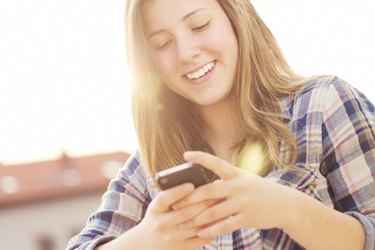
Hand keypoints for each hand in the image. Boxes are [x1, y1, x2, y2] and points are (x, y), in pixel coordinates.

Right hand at [132, 182, 215, 249]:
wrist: (146, 243)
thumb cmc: (157, 217)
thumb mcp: (157, 205)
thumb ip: (171, 195)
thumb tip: (195, 184)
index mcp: (155, 209)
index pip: (165, 198)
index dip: (178, 192)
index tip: (191, 185)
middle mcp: (162, 224)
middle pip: (186, 212)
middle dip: (205, 200)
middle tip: (219, 190)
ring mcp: (172, 238)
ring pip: (197, 225)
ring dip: (213, 214)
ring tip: (225, 203)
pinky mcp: (182, 248)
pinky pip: (201, 238)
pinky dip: (213, 228)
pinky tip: (222, 220)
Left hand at [172, 151, 294, 238]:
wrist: (285, 204)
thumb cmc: (258, 191)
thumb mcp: (244, 180)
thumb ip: (225, 184)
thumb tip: (201, 190)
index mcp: (236, 174)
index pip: (216, 162)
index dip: (200, 157)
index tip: (185, 154)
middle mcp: (239, 186)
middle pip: (209, 191)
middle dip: (189, 199)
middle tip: (173, 205)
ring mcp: (244, 202)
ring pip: (214, 211)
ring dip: (196, 219)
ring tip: (181, 223)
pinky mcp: (248, 217)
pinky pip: (226, 225)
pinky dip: (211, 230)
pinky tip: (201, 233)